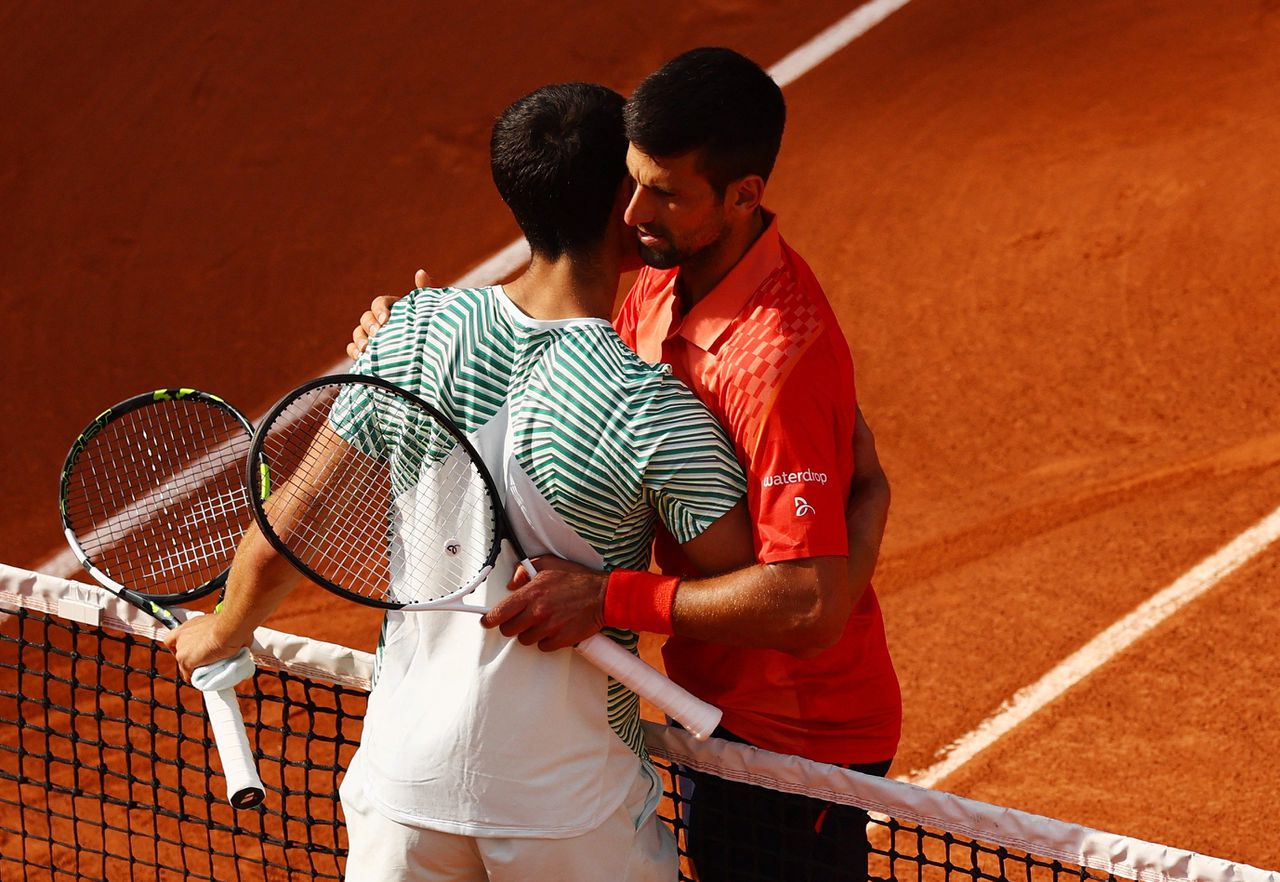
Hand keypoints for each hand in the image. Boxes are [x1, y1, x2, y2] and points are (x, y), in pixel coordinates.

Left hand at [160, 613, 247, 681]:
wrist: (229, 628)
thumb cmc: (232, 624)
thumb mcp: (223, 626)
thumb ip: (221, 633)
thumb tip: (238, 640)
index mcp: (189, 625)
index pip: (174, 637)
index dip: (181, 645)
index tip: (191, 649)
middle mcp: (181, 636)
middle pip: (178, 651)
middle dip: (189, 656)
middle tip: (202, 660)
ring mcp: (182, 649)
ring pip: (183, 665)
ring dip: (193, 668)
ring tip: (206, 670)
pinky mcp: (186, 661)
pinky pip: (188, 675)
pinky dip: (196, 678)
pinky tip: (205, 678)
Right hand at [346, 268, 430, 358]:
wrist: (431, 356)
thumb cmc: (431, 329)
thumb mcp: (430, 311)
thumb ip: (426, 292)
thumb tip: (420, 273)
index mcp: (393, 308)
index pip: (379, 303)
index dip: (380, 309)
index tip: (386, 320)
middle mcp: (380, 321)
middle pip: (366, 317)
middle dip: (369, 325)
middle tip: (377, 334)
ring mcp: (373, 337)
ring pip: (358, 333)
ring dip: (359, 338)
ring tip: (366, 349)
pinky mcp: (370, 354)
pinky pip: (354, 350)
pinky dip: (353, 352)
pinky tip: (360, 356)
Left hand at [481, 556, 606, 651]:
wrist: (603, 596)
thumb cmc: (577, 579)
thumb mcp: (549, 564)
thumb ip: (525, 570)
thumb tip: (512, 583)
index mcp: (531, 593)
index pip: (500, 612)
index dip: (489, 619)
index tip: (486, 621)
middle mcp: (537, 612)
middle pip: (509, 630)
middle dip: (511, 625)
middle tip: (520, 619)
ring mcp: (549, 628)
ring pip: (525, 640)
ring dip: (529, 633)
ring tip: (541, 621)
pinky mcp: (560, 640)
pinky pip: (542, 647)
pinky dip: (545, 641)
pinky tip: (553, 629)